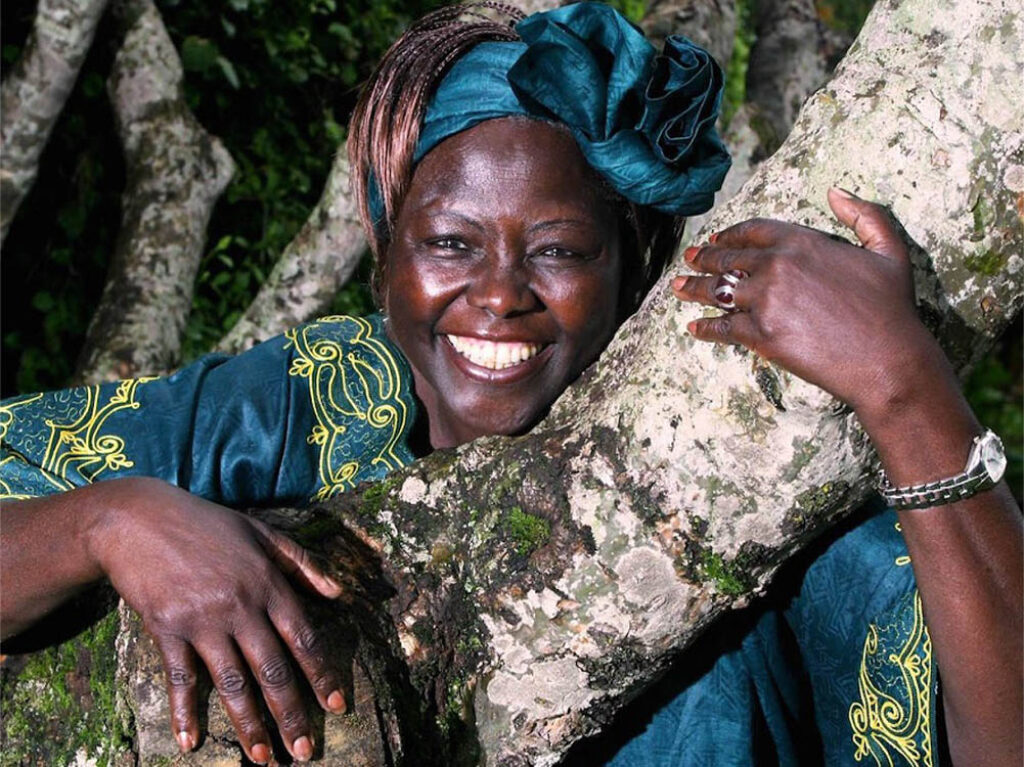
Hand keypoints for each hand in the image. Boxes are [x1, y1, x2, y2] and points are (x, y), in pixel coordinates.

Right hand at [88, 477, 344, 763]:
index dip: (323, 675)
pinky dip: (185, 712)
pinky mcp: (167, 629)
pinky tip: (190, 742)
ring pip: (233, 682)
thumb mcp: (263, 532)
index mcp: (269, 583)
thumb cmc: (207, 524)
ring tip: (264, 758)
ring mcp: (203, 620)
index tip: (338, 706)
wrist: (138, 518)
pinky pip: (181, 677)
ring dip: (250, 724)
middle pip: (273, 669)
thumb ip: (303, 563)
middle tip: (305, 752)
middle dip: (292, 714)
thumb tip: (339, 593)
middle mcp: (241, 606)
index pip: (304, 638)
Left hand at [671, 187, 945, 414]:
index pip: (753, 230)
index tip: (718, 238)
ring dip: (693, 288)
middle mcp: (777, 266)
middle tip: (690, 258)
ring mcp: (764, 300)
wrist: (887, 359)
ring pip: (718, 290)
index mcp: (802, 241)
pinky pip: (722, 327)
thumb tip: (835, 192)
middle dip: (705, 258)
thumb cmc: (891, 308)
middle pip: (729, 258)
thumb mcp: (888, 249)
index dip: (731, 234)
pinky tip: (694, 327)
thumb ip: (864, 215)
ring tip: (678, 287)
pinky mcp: (759, 334)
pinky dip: (705, 328)